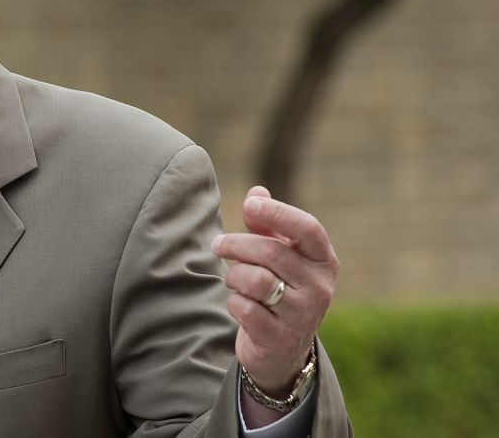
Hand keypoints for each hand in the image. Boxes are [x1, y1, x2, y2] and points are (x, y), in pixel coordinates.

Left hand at [211, 186, 339, 397]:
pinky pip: (246, 308)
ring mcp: (303, 315)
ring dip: (234, 276)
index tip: (249, 203)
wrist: (282, 350)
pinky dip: (234, 302)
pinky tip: (239, 305)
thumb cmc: (279, 289)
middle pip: (271, 252)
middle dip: (236, 245)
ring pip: (257, 280)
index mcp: (324, 261)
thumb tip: (257, 191)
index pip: (308, 228)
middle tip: (217, 245)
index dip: (278, 212)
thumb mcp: (278, 256)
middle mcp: (320, 287)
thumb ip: (266, 226)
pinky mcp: (281, 338)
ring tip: (233, 280)